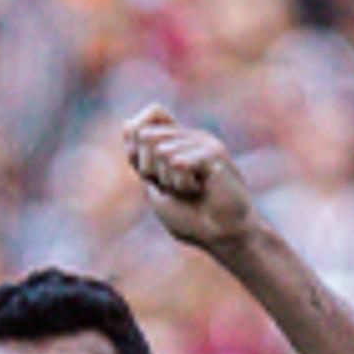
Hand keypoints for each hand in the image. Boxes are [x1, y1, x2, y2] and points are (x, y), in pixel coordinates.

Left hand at [123, 105, 253, 249]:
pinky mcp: (214, 153)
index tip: (151, 175)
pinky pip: (178, 162)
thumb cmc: (193, 218)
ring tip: (191, 191)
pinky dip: (182, 184)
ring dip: (170, 182)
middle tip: (174, 188)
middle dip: (151, 171)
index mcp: (178, 141)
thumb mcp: (157, 188)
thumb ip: (142, 160)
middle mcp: (191, 136)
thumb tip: (129, 124)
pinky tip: (199, 190)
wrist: (224, 237)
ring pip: (161, 151)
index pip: (148, 116)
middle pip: (146, 136)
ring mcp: (203, 142)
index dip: (137, 148)